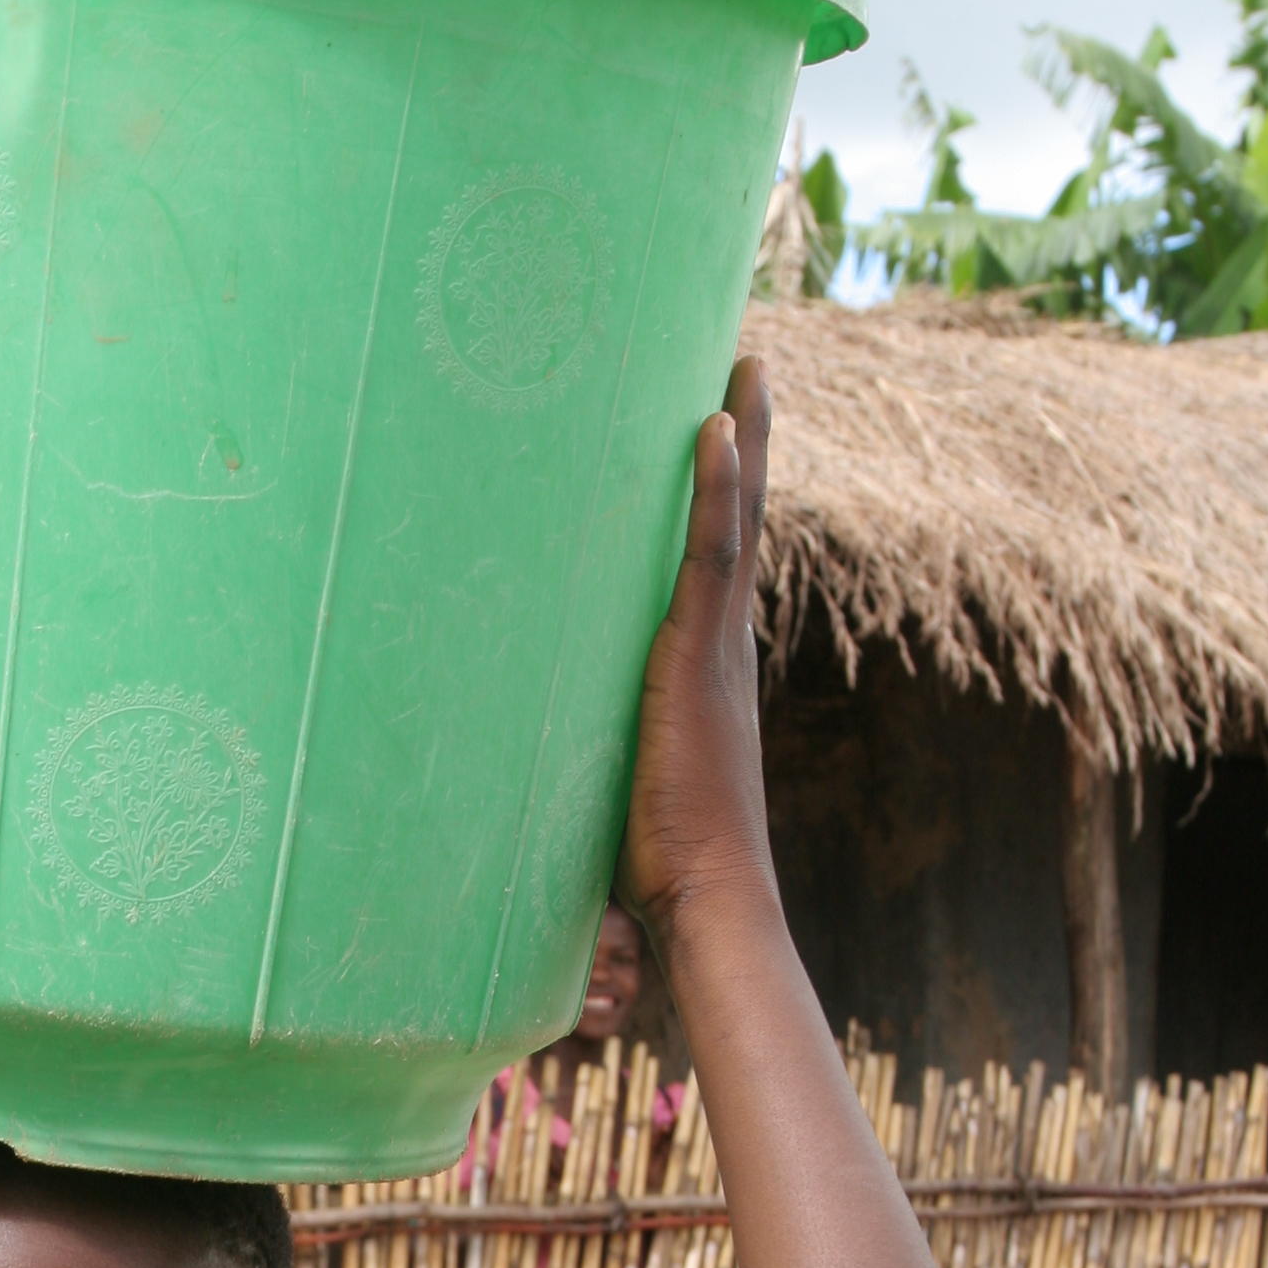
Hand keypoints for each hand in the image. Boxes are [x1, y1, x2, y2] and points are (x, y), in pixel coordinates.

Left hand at [618, 357, 773, 947]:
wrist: (705, 901)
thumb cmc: (657, 865)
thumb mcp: (613, 787)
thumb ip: (585, 756)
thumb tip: (522, 764)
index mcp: (710, 669)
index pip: (718, 563)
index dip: (724, 499)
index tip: (720, 433)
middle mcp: (726, 646)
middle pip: (739, 523)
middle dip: (745, 444)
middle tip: (746, 366)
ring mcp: (718, 649)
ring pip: (736, 523)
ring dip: (742, 440)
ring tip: (743, 366)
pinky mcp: (699, 659)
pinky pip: (712, 556)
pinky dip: (720, 491)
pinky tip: (715, 428)